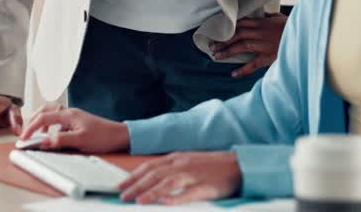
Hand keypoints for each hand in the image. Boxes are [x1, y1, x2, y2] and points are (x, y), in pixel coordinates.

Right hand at [18, 106, 128, 153]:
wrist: (120, 136)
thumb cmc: (103, 136)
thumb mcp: (80, 141)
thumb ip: (60, 140)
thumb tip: (43, 142)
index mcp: (68, 114)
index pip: (43, 118)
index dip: (30, 128)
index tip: (23, 139)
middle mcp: (69, 112)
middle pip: (44, 111)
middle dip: (32, 121)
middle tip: (25, 133)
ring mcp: (73, 116)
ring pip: (51, 114)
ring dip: (41, 122)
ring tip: (36, 135)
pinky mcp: (77, 122)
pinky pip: (59, 121)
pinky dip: (51, 127)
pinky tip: (53, 137)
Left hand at [119, 151, 241, 204]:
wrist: (239, 165)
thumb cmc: (213, 166)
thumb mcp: (188, 162)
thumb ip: (171, 169)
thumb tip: (152, 179)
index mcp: (177, 158)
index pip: (150, 166)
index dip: (134, 176)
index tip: (120, 185)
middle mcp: (183, 164)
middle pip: (155, 174)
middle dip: (136, 185)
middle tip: (122, 196)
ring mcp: (194, 174)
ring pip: (168, 182)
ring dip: (151, 192)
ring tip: (138, 201)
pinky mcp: (207, 186)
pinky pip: (190, 193)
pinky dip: (176, 198)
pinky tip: (165, 202)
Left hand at [209, 13, 286, 77]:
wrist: (303, 36)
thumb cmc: (292, 27)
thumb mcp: (280, 18)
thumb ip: (270, 16)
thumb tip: (264, 14)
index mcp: (262, 23)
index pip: (241, 24)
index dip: (228, 28)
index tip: (218, 31)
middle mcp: (260, 33)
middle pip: (237, 35)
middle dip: (223, 40)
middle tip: (212, 46)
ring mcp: (263, 45)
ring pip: (241, 46)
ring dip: (228, 51)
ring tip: (216, 56)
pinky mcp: (268, 57)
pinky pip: (254, 64)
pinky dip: (243, 70)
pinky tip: (233, 74)